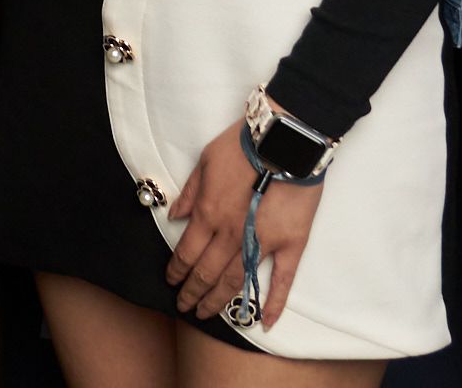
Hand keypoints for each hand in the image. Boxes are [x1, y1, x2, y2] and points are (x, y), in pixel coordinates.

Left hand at [162, 122, 323, 329]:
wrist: (284, 140)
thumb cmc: (242, 145)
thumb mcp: (204, 161)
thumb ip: (189, 192)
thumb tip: (174, 215)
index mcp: (208, 214)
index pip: (186, 253)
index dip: (176, 270)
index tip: (171, 281)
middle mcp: (231, 235)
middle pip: (207, 273)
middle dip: (192, 292)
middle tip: (184, 307)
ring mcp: (261, 243)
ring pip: (235, 282)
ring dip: (218, 301)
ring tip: (206, 314)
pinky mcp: (290, 244)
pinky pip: (282, 280)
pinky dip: (273, 303)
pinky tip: (265, 322)